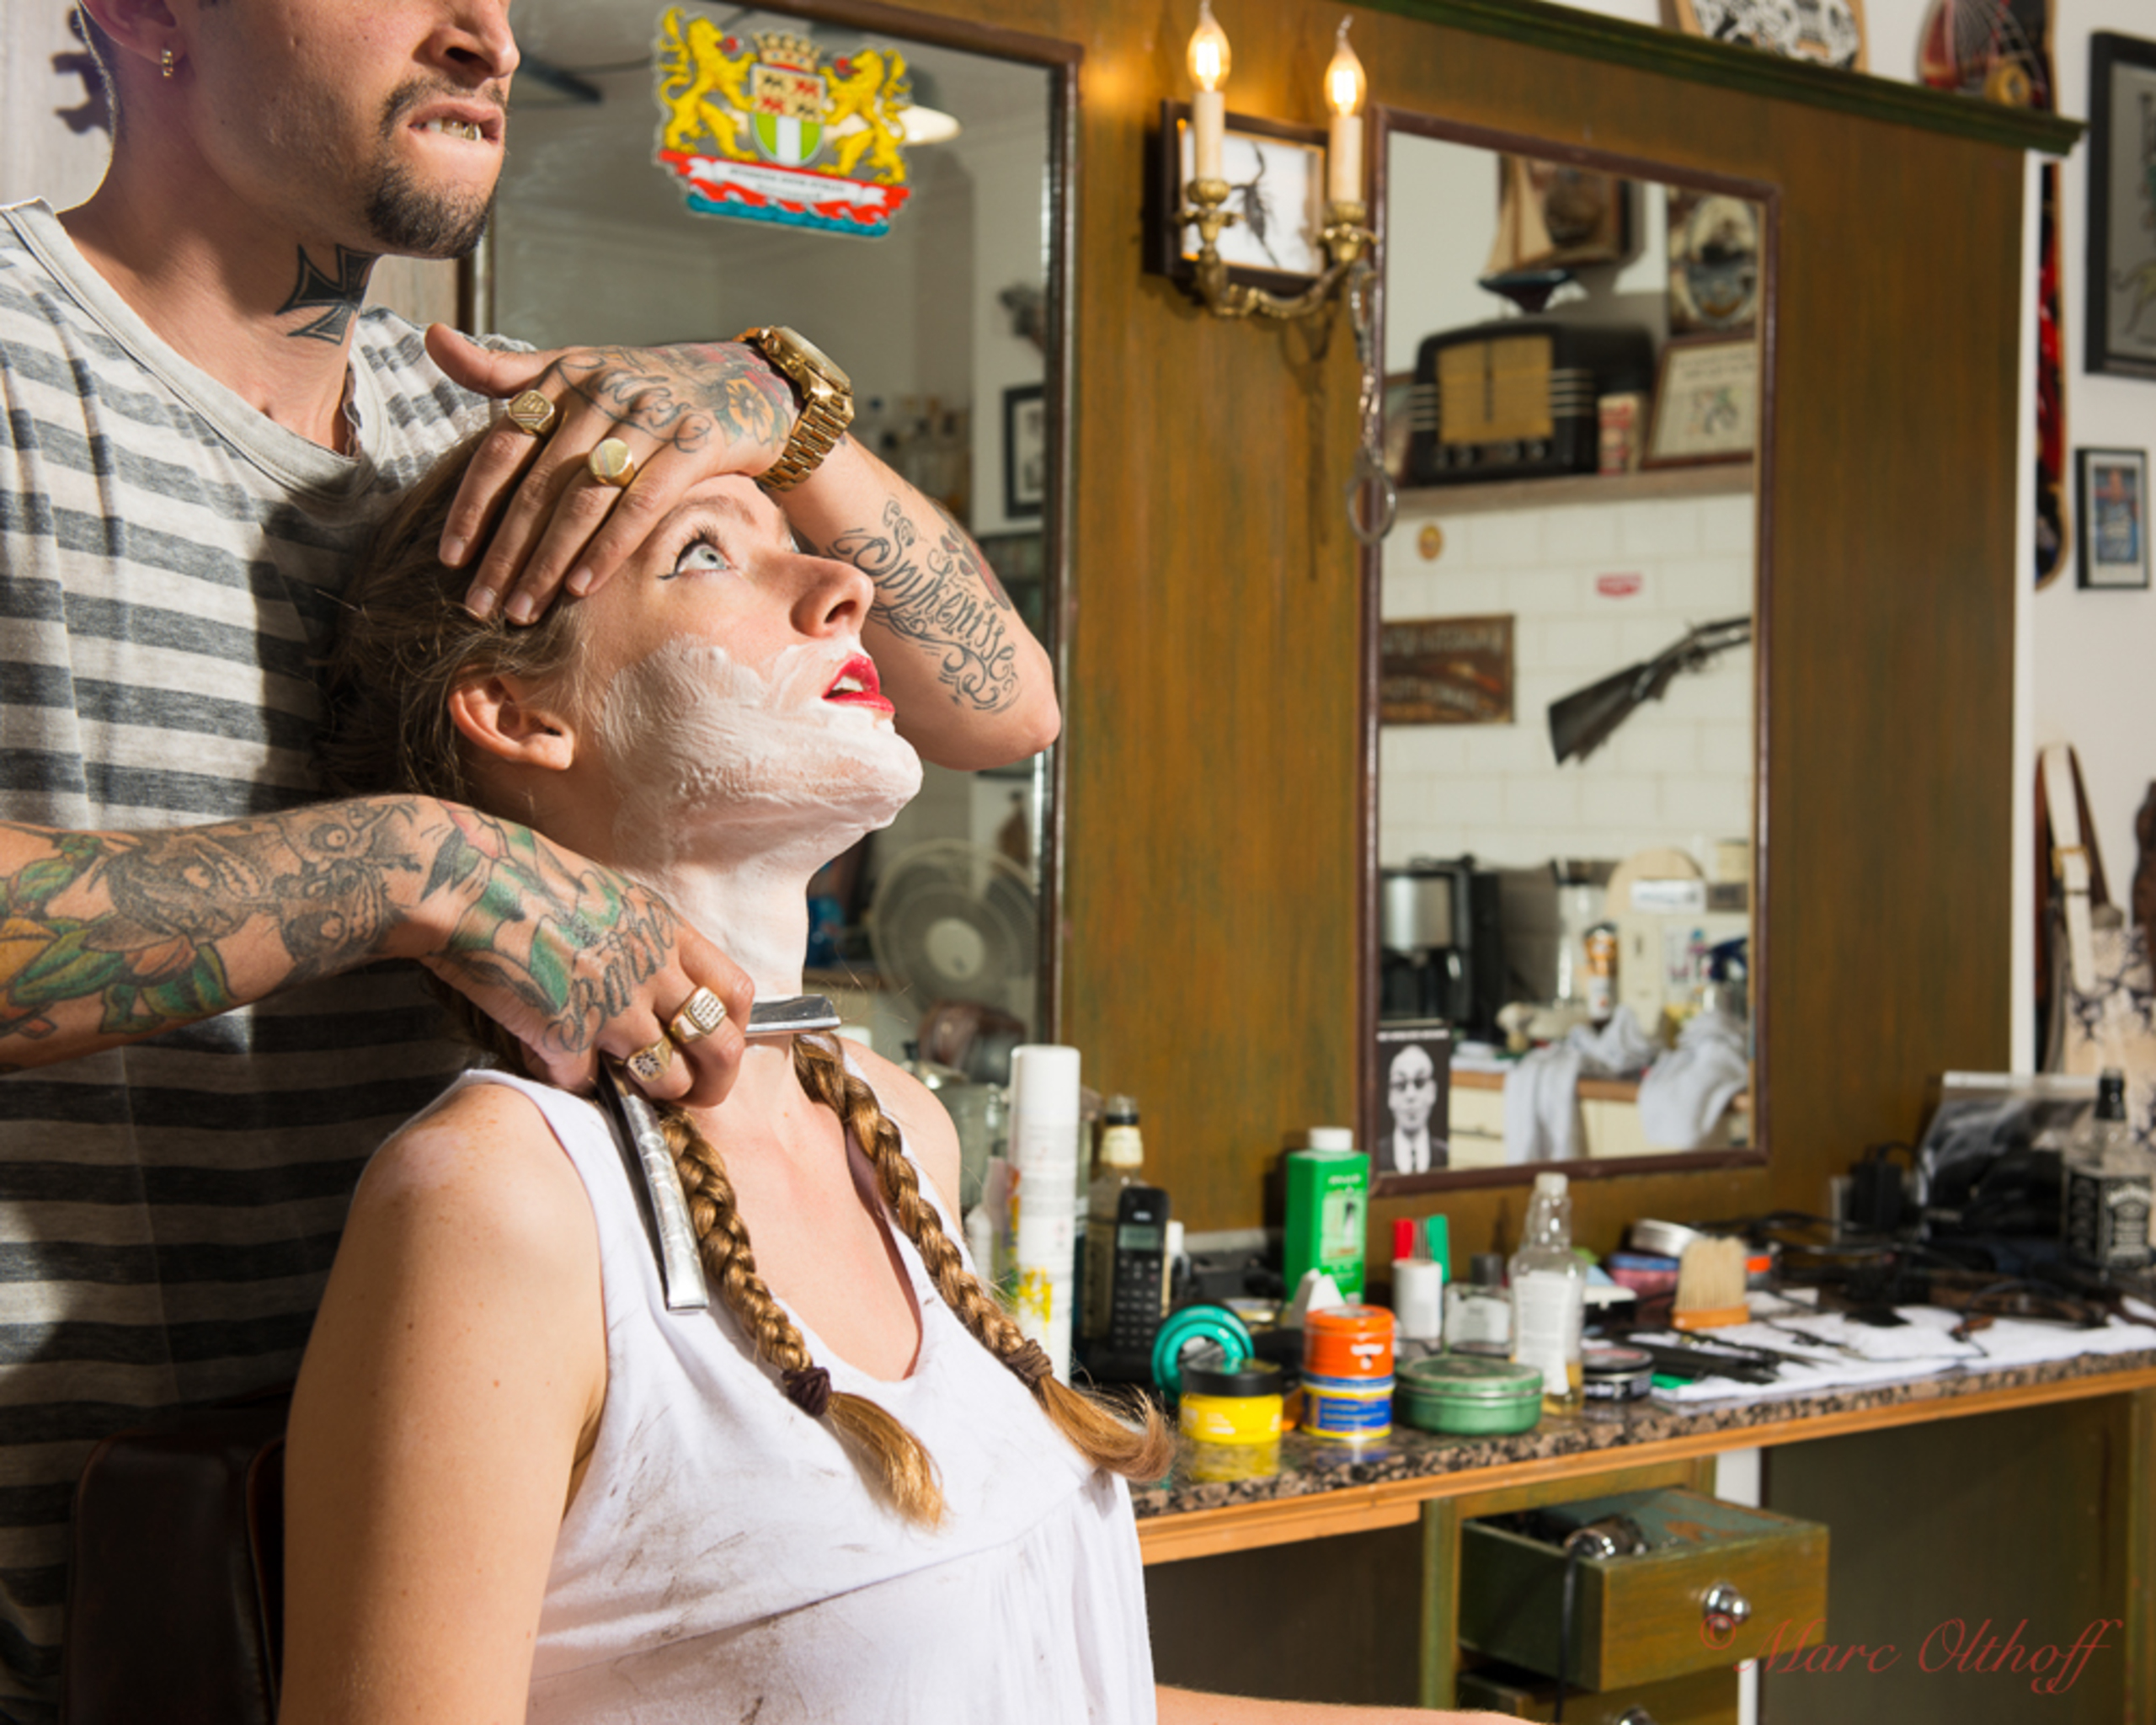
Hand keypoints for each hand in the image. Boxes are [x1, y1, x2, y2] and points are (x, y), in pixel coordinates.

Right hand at [414, 805, 751, 1107]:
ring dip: (643, 1089)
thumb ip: (643, 941)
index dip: (734, 1028)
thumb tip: (659, 982)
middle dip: (711, 1082)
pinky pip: (584, 1083)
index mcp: (666, 931)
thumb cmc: (523, 878)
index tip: (714, 1044)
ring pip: (662, 1078)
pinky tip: (547, 1057)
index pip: (736, 993)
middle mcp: (650, 969)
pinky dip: (568, 1081)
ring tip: (616, 1079)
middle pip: (719, 1047)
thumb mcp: (609, 895)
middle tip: (689, 1094)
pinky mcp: (563, 1034)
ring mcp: (611, 1005)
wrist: (462, 878)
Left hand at [426, 326, 795, 624]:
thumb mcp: (576, 369)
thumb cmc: (645, 387)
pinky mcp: (694, 446)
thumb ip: (505, 371)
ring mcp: (650, 419)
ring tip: (522, 610)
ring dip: (548, 562)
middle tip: (480, 604)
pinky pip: (641, 506)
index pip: (503, 447)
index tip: (450, 558)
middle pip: (539, 485)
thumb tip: (431, 338)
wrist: (744, 387)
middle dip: (505, 552)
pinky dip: (607, 549)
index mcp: (565, 378)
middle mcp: (602, 394)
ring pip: (584, 501)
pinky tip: (579, 587)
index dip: (473, 504)